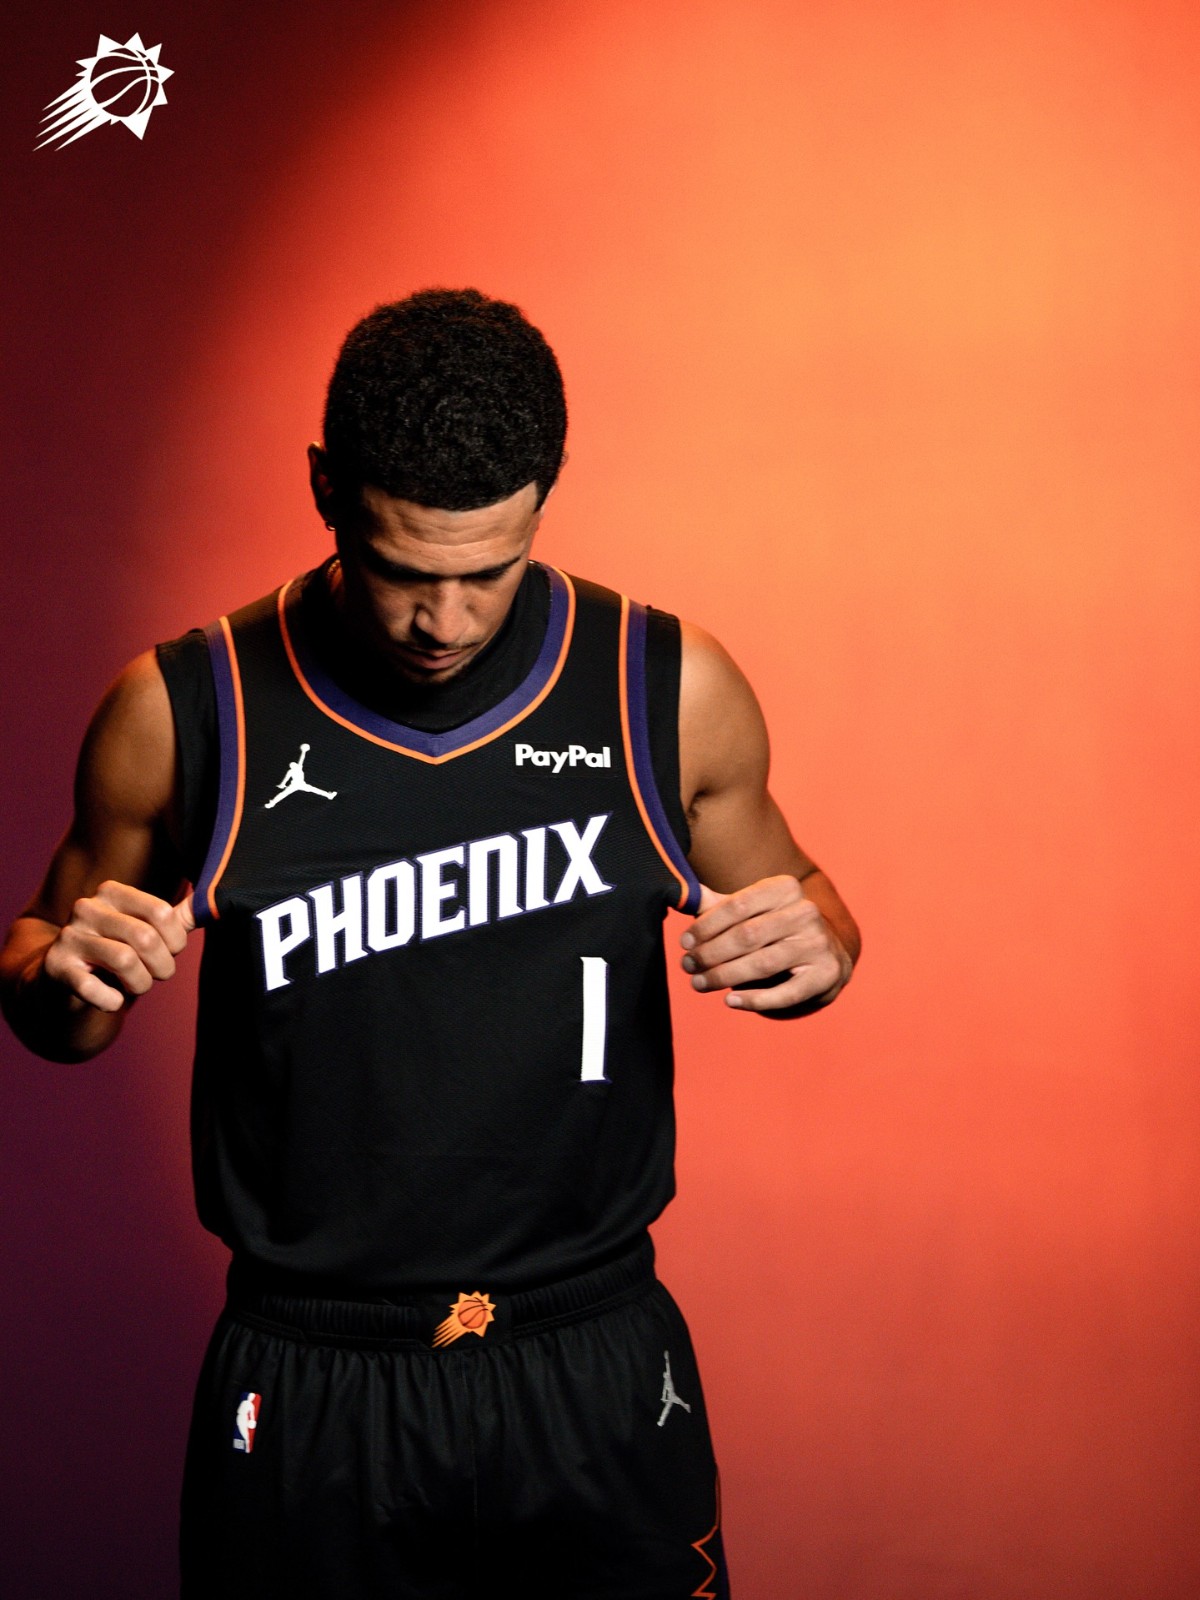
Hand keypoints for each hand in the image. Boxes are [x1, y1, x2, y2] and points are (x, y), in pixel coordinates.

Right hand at [41, 882, 195, 1012]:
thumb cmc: (116, 951)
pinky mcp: (56, 968)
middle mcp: (87, 908)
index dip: (177, 941)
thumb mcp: (144, 929)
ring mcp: (68, 938)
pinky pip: (93, 988)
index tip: (171, 953)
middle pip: (146, 937)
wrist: (65, 980)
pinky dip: (111, 1001)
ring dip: (141, 984)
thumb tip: (211, 903)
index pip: (162, 912)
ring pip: (124, 961)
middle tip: (157, 975)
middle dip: (163, 966)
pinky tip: (113, 1000)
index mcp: (112, 892)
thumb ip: (176, 918)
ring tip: (136, 986)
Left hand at [680, 875, 851, 1012]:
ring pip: (762, 964)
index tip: (685, 942)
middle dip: (711, 953)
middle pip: (747, 935)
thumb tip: (681, 895)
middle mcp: (806, 912)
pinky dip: (755, 1000)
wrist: (825, 953)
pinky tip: (730, 1001)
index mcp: (786, 888)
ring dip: (724, 977)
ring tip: (699, 983)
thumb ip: (718, 905)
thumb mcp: (752, 911)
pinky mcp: (826, 975)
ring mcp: (819, 944)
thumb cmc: (775, 929)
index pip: (738, 905)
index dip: (706, 925)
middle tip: (687, 965)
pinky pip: (785, 993)